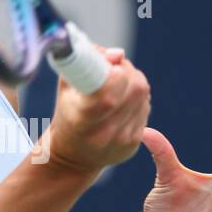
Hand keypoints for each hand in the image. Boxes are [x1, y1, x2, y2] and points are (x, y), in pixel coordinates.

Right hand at [40, 46, 149, 175]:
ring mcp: (121, 140)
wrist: (72, 157)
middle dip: (127, 71)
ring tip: (117, 83)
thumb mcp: (67, 86)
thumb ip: (86, 62)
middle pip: (134, 89)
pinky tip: (123, 100)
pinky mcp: (133, 142)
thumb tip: (118, 54)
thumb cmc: (67, 114)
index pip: (109, 94)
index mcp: (82, 119)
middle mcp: (103, 133)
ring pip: (142, 95)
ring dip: (133, 82)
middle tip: (114, 69)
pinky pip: (145, 107)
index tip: (109, 66)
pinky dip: (136, 98)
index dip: (116, 73)